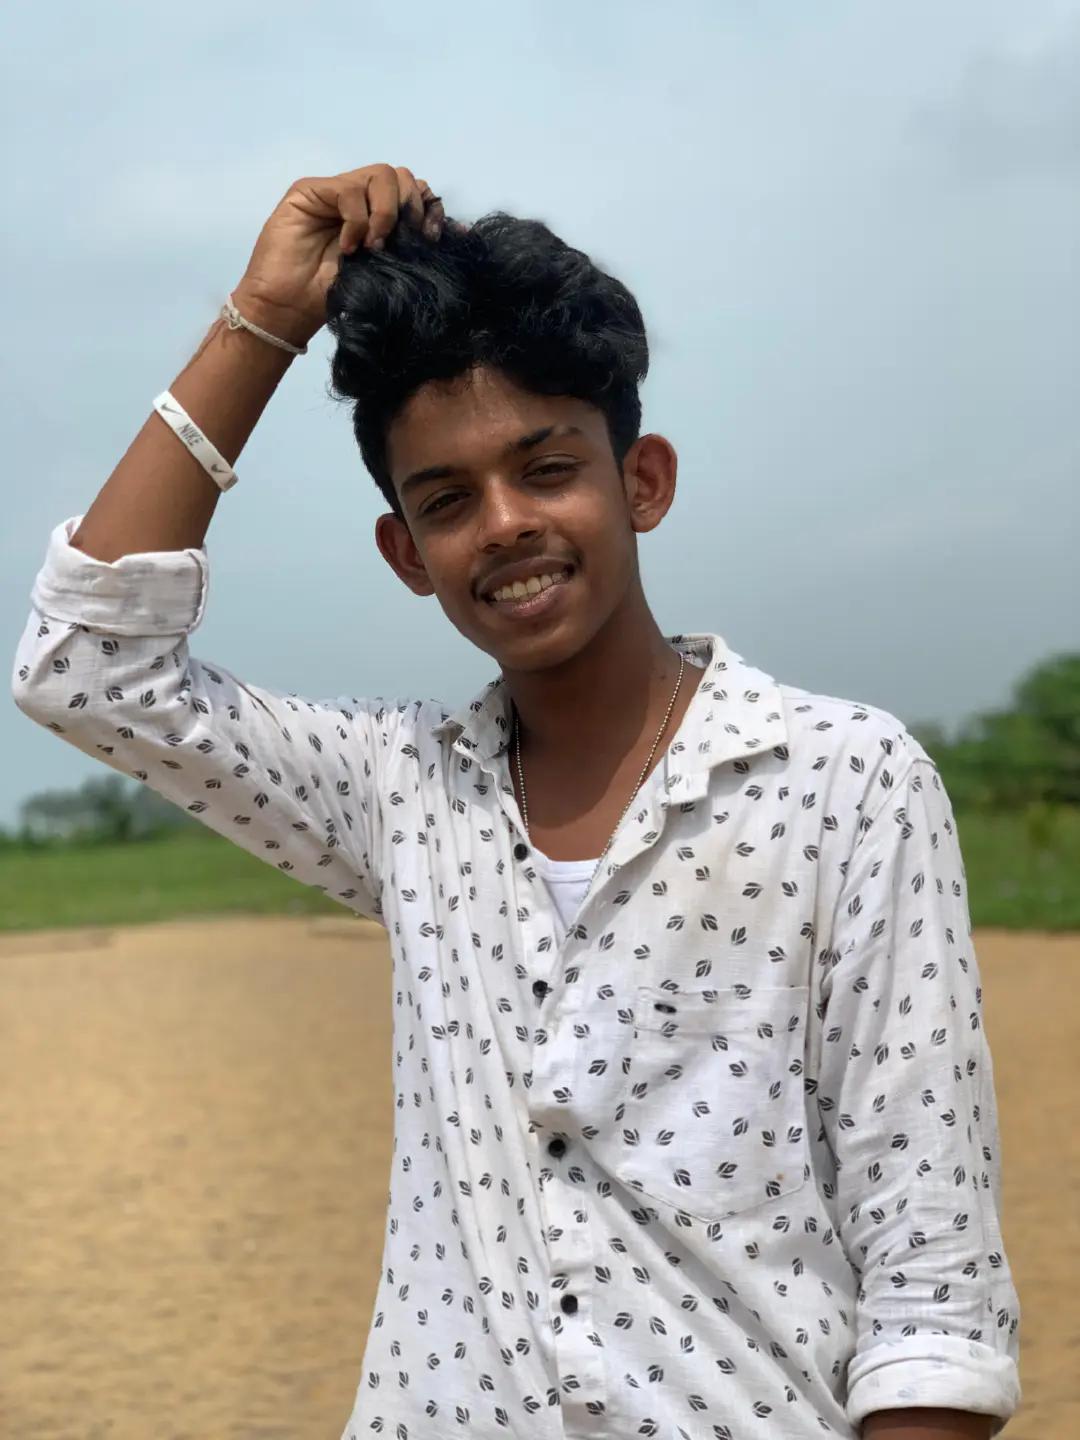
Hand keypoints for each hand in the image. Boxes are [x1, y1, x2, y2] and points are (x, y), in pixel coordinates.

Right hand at [232, 163, 449, 347]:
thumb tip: (460, 231)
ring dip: (386, 213)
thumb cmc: (333, 297)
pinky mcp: (309, 191)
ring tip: (374, 247)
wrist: (288, 310)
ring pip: (381, 175)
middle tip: (401, 244)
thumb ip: (412, 248)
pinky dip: (357, 219)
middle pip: (402, 176)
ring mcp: (334, 191)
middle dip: (411, 209)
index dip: (430, 208)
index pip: (415, 191)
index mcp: (379, 216)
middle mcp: (359, 198)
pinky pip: (349, 190)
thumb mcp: (385, 272)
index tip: (433, 237)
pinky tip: (349, 247)